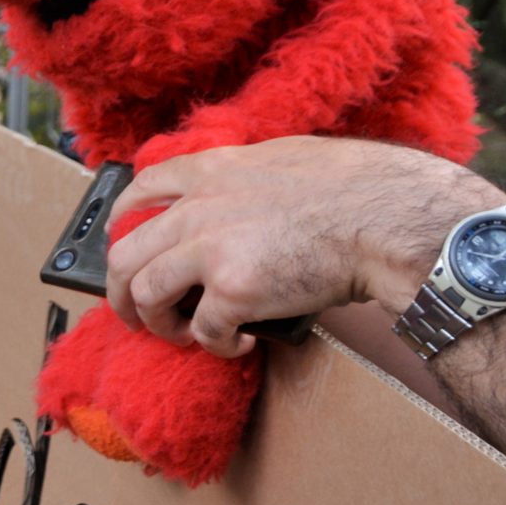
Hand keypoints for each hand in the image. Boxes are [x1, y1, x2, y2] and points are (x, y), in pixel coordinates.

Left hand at [106, 138, 505, 357]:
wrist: (386, 217)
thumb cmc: (355, 187)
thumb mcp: (283, 158)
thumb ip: (243, 176)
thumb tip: (235, 195)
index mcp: (212, 171)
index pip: (140, 190)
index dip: (121, 221)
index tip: (120, 240)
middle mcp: (198, 208)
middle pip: (124, 254)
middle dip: (119, 292)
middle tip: (134, 313)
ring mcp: (211, 250)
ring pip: (145, 295)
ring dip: (157, 324)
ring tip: (182, 334)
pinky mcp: (234, 291)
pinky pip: (202, 331)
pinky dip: (215, 346)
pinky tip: (238, 344)